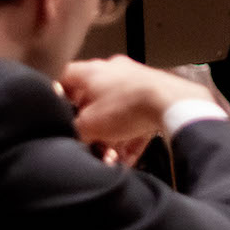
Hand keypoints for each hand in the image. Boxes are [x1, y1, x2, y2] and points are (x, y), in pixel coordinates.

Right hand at [60, 57, 227, 161]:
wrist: (173, 104)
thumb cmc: (128, 106)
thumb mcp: (89, 125)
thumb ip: (74, 131)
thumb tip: (69, 136)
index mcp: (93, 71)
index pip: (64, 77)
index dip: (56, 96)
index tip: (56, 112)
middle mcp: (114, 72)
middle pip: (92, 100)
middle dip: (89, 126)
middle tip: (87, 143)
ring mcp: (136, 83)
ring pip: (116, 112)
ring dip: (110, 137)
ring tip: (110, 158)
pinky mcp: (155, 96)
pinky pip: (137, 120)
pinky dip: (130, 138)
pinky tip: (127, 158)